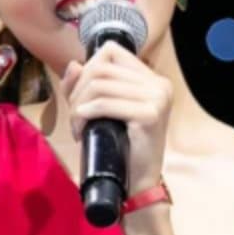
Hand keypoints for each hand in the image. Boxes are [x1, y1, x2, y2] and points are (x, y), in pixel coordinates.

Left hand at [60, 42, 173, 196]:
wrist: (137, 183)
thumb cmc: (120, 147)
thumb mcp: (101, 111)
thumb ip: (86, 86)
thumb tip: (74, 64)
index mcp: (153, 80)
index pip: (111, 51)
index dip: (88, 67)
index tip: (81, 94)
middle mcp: (159, 84)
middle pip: (101, 68)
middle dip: (78, 90)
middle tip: (75, 116)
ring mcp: (157, 98)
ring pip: (99, 84)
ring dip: (78, 105)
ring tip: (77, 126)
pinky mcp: (150, 115)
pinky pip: (105, 104)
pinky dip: (85, 113)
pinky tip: (81, 128)